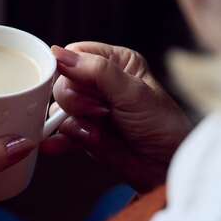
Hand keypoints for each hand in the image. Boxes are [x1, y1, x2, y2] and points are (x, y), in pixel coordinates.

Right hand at [41, 42, 191, 191]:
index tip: (79, 85)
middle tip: (101, 112)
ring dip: (73, 123)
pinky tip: (54, 144)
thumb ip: (96, 71)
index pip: (75, 53)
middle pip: (62, 82)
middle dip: (76, 101)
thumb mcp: (132, 92)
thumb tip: (59, 55)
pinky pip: (59, 132)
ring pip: (58, 108)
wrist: (166, 166)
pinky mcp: (84, 133)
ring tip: (97, 134)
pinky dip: (57, 139)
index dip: (70, 69)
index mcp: (115, 62)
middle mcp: (99, 83)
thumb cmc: (161, 125)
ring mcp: (90, 109)